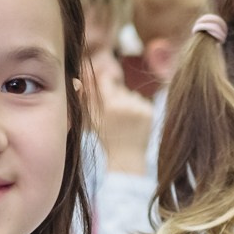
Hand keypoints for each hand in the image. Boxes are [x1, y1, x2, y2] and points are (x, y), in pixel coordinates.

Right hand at [90, 61, 156, 175]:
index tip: (103, 86)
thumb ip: (88, 96)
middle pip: (119, 88)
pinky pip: (141, 101)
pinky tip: (132, 121)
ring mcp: (140, 108)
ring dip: (127, 101)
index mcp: (110, 105)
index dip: (104, 81)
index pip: (106, 80)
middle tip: (113, 113)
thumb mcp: (92, 118)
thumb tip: (83, 76)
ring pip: (131, 94)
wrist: (127, 157)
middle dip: (115, 96)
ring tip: (123, 119)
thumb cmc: (106, 138)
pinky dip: (137, 108)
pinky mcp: (150, 112)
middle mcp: (126, 104)